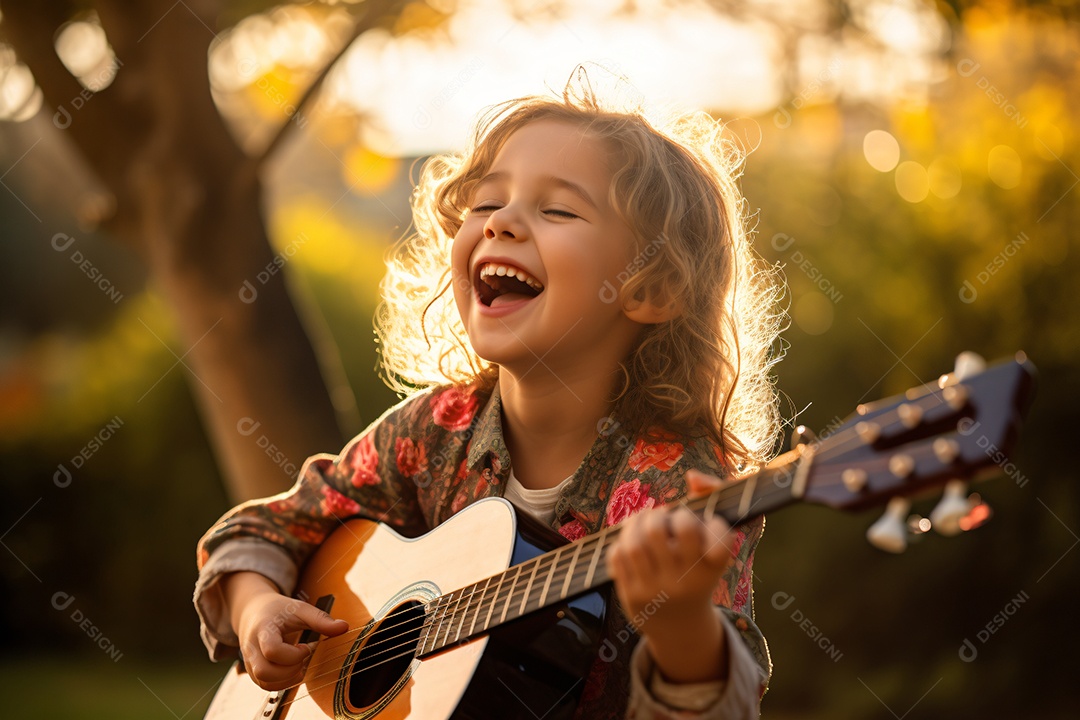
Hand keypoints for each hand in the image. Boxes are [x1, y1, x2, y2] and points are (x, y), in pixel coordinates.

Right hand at [223, 572, 348, 689]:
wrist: (254, 611)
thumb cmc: (279, 610)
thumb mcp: (300, 609)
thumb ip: (320, 619)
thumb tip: (344, 627)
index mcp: (263, 629)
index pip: (272, 650)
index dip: (293, 654)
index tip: (305, 647)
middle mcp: (251, 648)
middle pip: (264, 672)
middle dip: (290, 670)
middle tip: (302, 656)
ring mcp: (250, 661)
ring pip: (264, 682)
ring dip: (287, 679)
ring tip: (299, 663)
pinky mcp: (253, 670)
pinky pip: (265, 685)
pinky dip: (282, 682)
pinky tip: (292, 669)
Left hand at [605, 470, 735, 682]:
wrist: (678, 624)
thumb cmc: (695, 566)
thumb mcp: (710, 539)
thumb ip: (709, 497)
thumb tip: (692, 476)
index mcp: (712, 566)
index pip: (718, 538)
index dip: (711, 527)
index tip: (701, 530)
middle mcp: (687, 580)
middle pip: (662, 532)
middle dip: (658, 516)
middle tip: (659, 518)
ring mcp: (658, 590)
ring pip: (635, 544)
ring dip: (634, 525)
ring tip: (641, 522)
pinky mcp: (633, 596)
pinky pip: (617, 556)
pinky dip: (621, 542)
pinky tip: (630, 543)